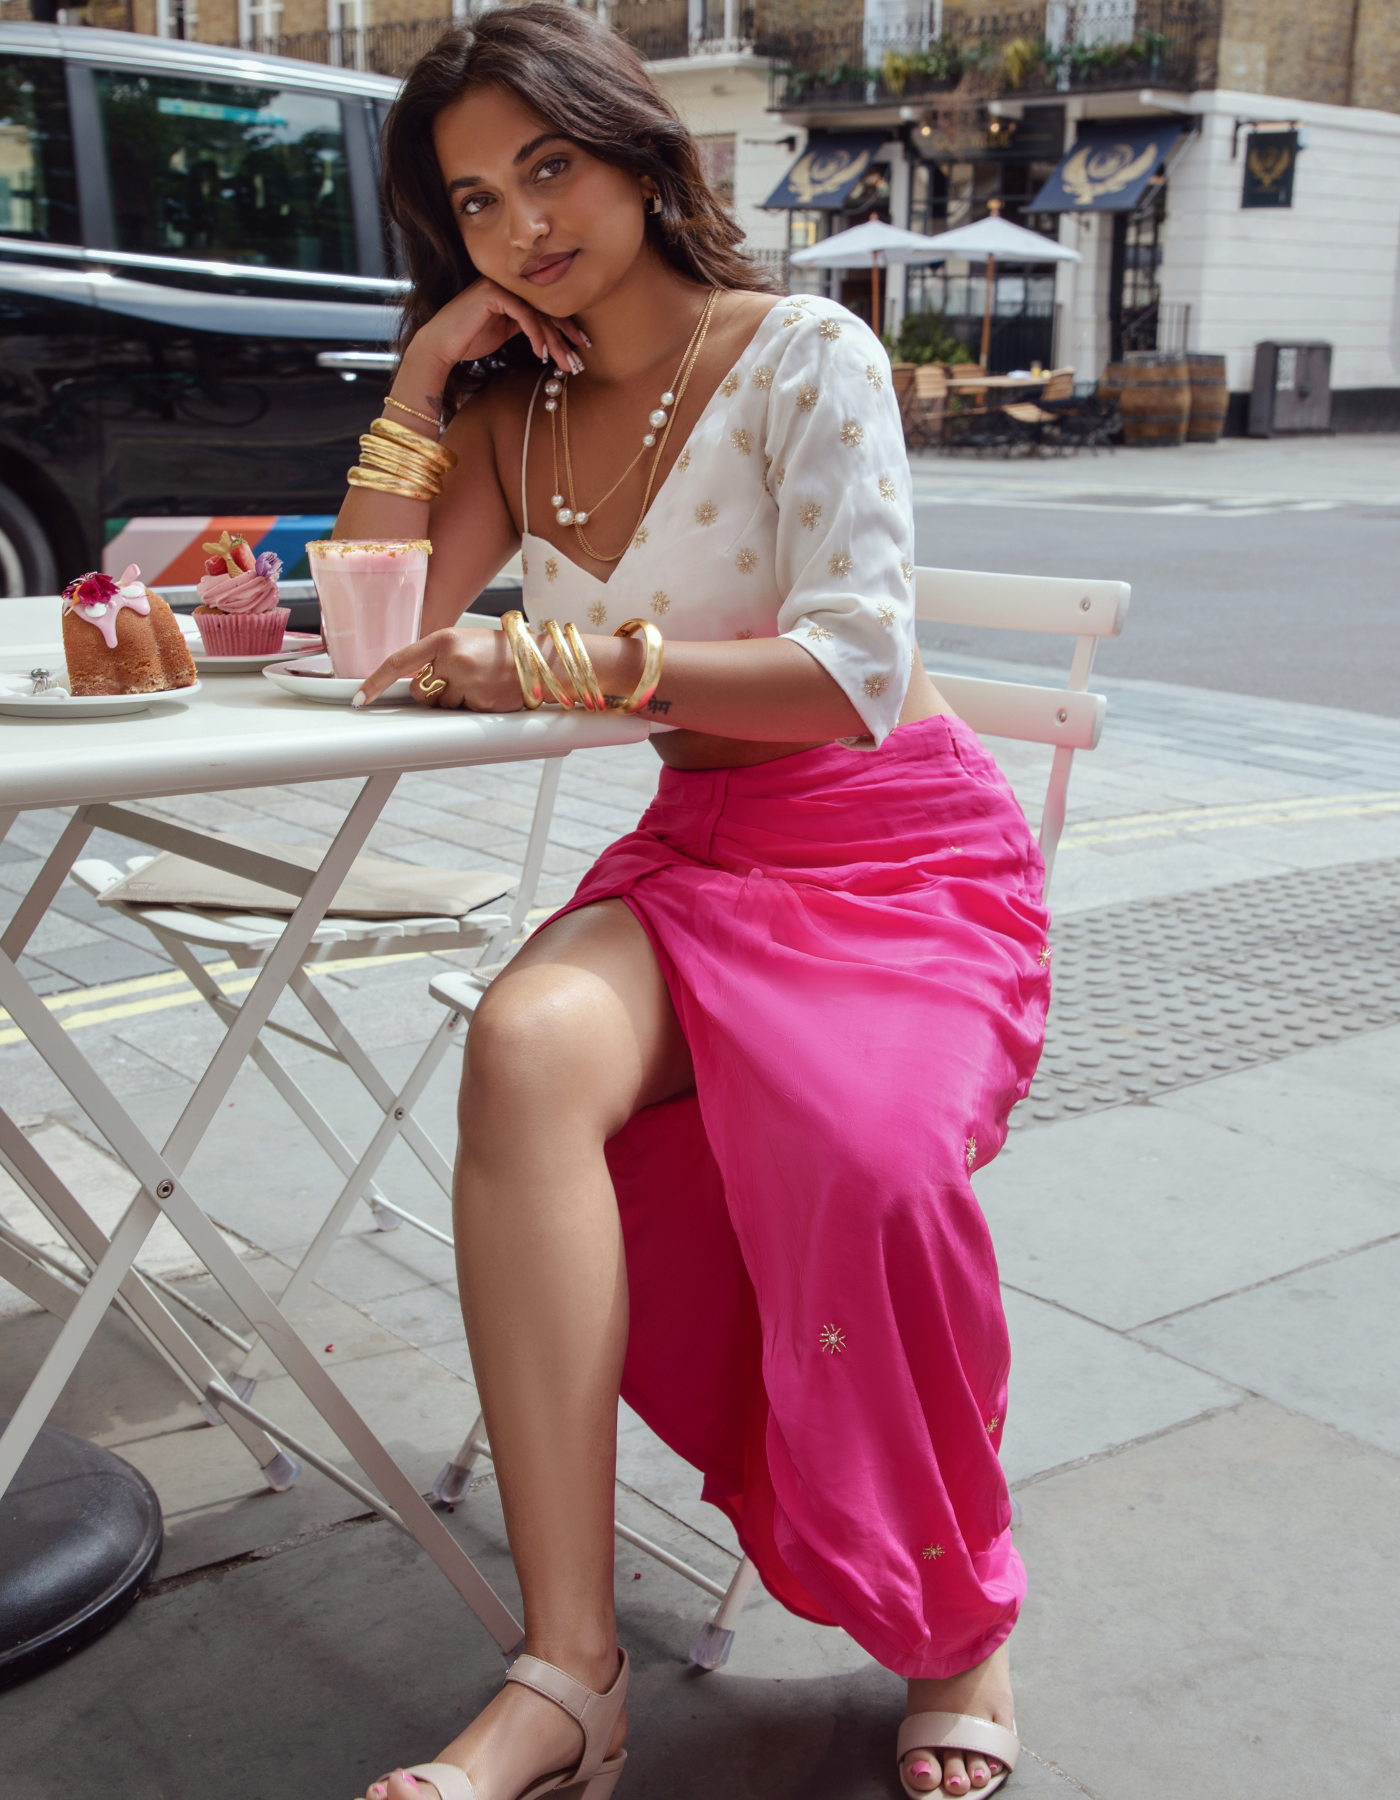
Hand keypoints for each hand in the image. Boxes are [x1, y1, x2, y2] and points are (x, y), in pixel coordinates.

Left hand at [353, 626, 522, 711]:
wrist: (538, 660)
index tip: (360, 697)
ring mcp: (466, 682)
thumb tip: (414, 682)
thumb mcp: (464, 643)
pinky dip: (473, 707)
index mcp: (444, 639)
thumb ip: (438, 658)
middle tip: (459, 680)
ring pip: (441, 706)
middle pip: (419, 691)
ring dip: (456, 700)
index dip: (375, 682)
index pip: (398, 662)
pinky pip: (462, 714)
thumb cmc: (501, 652)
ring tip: (480, 683)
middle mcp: (452, 659)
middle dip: (432, 693)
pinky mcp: (480, 702)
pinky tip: (489, 693)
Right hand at [408, 277, 586, 384]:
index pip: (546, 309)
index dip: (566, 328)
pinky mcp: (493, 293)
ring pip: (538, 313)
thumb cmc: (469, 341)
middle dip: (565, 338)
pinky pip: (524, 314)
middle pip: (546, 310)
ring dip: (554, 341)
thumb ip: (524, 326)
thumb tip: (550, 337)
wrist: (440, 345)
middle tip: (578, 361)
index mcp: (513, 293)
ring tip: (564, 363)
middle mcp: (508, 285)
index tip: (581, 347)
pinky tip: (540, 353)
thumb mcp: (504, 333)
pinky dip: (535, 335)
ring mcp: (500, 286)